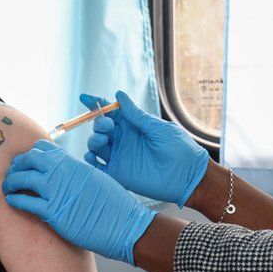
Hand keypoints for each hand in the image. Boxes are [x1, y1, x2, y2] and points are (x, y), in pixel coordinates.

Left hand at [2, 139, 155, 264]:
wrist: (124, 225)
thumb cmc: (115, 204)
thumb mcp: (96, 177)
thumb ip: (76, 171)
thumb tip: (63, 170)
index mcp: (74, 163)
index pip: (44, 148)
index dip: (31, 154)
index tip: (27, 163)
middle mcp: (63, 173)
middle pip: (30, 159)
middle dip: (18, 165)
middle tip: (13, 173)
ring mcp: (57, 191)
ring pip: (23, 179)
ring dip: (11, 182)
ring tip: (8, 188)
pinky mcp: (54, 213)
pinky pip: (26, 203)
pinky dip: (15, 200)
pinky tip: (12, 201)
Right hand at [81, 91, 209, 206]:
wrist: (188, 175)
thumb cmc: (178, 148)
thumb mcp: (158, 128)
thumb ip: (136, 115)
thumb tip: (119, 95)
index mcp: (134, 125)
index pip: (111, 111)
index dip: (97, 104)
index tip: (84, 98)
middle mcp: (124, 139)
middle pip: (101, 127)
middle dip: (98, 122)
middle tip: (106, 125)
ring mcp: (121, 155)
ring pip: (97, 144)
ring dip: (94, 139)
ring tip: (102, 140)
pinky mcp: (119, 173)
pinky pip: (98, 166)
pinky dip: (90, 159)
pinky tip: (92, 156)